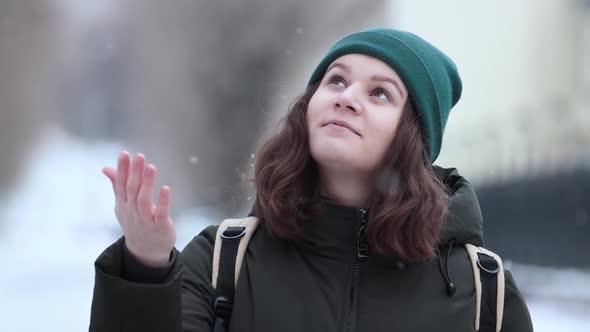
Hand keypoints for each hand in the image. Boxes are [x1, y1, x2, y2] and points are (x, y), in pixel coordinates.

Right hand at [102, 151, 175, 266]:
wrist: (145, 251)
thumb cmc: (135, 222)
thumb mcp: (123, 204)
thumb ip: (117, 185)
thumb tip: (106, 167)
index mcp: (123, 204)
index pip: (121, 184)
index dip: (122, 169)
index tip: (124, 153)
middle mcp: (132, 211)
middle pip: (132, 190)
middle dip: (134, 172)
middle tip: (139, 156)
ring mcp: (145, 219)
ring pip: (144, 200)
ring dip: (147, 183)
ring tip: (151, 167)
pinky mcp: (160, 226)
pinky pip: (161, 213)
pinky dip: (163, 201)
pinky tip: (165, 188)